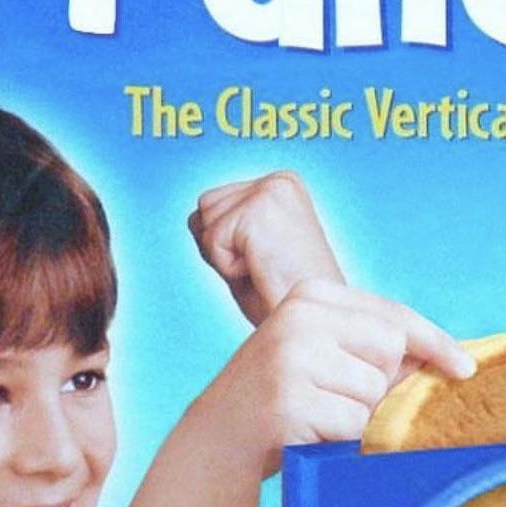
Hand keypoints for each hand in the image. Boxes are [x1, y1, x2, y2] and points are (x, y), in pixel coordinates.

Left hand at [189, 172, 344, 326]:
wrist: (312, 325)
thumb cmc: (285, 298)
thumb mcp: (249, 254)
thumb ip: (221, 229)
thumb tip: (193, 217)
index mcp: (283, 186)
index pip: (218, 203)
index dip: (228, 244)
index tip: (264, 261)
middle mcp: (280, 181)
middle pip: (206, 205)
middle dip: (222, 247)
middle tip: (262, 268)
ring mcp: (271, 190)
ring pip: (204, 220)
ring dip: (225, 256)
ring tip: (263, 268)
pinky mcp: (260, 209)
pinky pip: (212, 241)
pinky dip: (228, 268)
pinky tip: (262, 271)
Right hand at [199, 278, 473, 476]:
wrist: (220, 437)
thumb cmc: (285, 396)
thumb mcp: (323, 354)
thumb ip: (374, 349)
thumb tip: (445, 361)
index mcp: (310, 295)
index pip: (393, 316)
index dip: (435, 343)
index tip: (465, 368)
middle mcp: (299, 317)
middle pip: (391, 351)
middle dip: (381, 385)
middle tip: (339, 399)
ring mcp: (291, 357)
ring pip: (374, 392)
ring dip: (359, 416)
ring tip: (319, 415)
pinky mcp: (289, 399)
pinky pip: (353, 425)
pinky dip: (343, 439)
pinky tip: (310, 433)